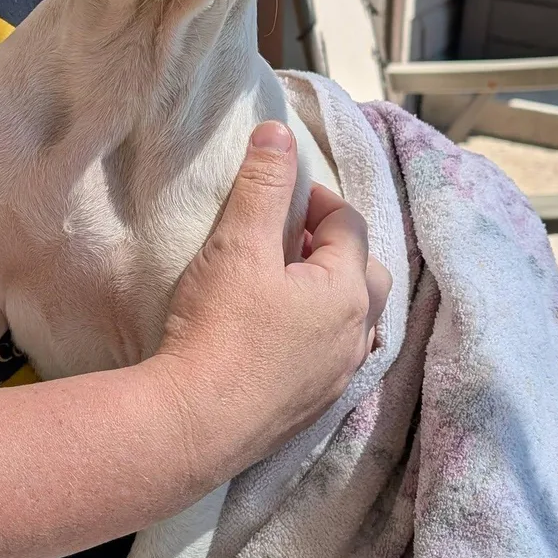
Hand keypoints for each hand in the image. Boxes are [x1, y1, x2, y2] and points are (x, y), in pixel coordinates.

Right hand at [156, 121, 390, 471]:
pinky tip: (273, 338)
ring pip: (351, 321)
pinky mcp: (311, 408)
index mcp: (348, 290)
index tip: (277, 198)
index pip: (349, 224)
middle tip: (281, 243)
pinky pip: (328, 359)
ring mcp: (336, 377)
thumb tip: (280, 133)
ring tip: (279, 289)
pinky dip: (313, 337)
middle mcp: (356, 335)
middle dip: (330, 250)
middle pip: (364, 274)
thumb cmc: (219, 329)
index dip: (315, 201)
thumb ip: (264, 184)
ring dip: (326, 297)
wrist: (193, 424)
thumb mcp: (238, 243)